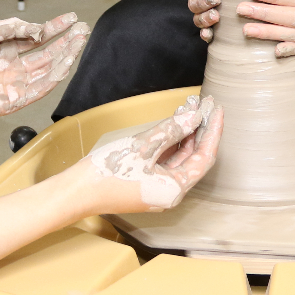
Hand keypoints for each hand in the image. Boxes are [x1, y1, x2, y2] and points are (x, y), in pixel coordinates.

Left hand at [0, 14, 89, 118]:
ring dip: (65, 56)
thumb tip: (38, 29)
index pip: (38, 36)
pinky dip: (55, 77)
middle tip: (83, 29)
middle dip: (66, 40)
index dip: (55, 27)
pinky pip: (41, 88)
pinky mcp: (17, 100)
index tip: (72, 18)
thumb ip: (12, 28)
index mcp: (8, 47)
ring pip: (49, 69)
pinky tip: (66, 64)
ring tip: (80, 42)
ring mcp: (18, 82)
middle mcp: (17, 65)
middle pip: (48, 52)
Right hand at [78, 95, 222, 212]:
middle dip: (199, 128)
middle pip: (194, 156)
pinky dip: (171, 140)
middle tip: (204, 103)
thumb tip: (195, 116)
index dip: (212, 131)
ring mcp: (158, 186)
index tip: (215, 109)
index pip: (205, 157)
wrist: (78, 191)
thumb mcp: (144, 146)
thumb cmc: (109, 173)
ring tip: (189, 106)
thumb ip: (172, 130)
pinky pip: (165, 158)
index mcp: (175, 189)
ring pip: (179, 156)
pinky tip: (173, 121)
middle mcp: (171, 191)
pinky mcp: (146, 180)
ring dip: (185, 131)